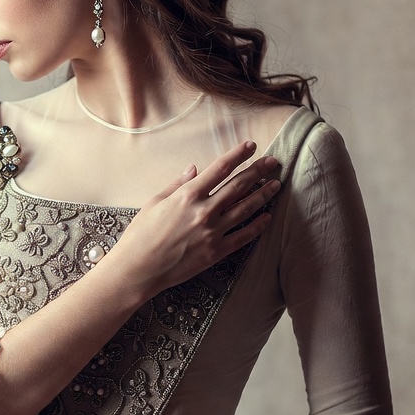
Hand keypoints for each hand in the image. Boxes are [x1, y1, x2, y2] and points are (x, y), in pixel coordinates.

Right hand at [107, 142, 279, 298]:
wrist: (139, 269)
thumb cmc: (141, 234)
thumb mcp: (155, 202)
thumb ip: (178, 184)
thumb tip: (195, 168)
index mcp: (187, 195)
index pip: (220, 168)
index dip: (237, 155)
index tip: (251, 146)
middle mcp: (204, 211)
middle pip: (238, 186)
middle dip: (258, 171)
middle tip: (272, 162)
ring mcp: (212, 232)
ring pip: (246, 209)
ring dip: (263, 195)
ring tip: (276, 185)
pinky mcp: (216, 252)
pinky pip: (243, 236)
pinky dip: (257, 226)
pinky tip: (267, 217)